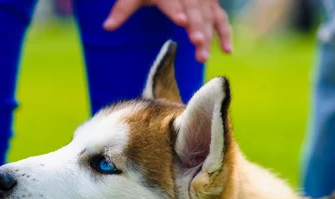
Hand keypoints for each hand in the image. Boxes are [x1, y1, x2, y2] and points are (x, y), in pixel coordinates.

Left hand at [103, 0, 231, 62]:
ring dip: (208, 37)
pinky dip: (225, 34)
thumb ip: (122, 10)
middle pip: (194, 12)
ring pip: (208, 18)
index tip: (182, 21)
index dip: (177, 10)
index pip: (172, 1)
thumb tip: (106, 28)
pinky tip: (227, 51)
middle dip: (197, 29)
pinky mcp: (211, 5)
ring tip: (203, 57)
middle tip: (198, 46)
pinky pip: (221, 19)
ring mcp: (202, 0)